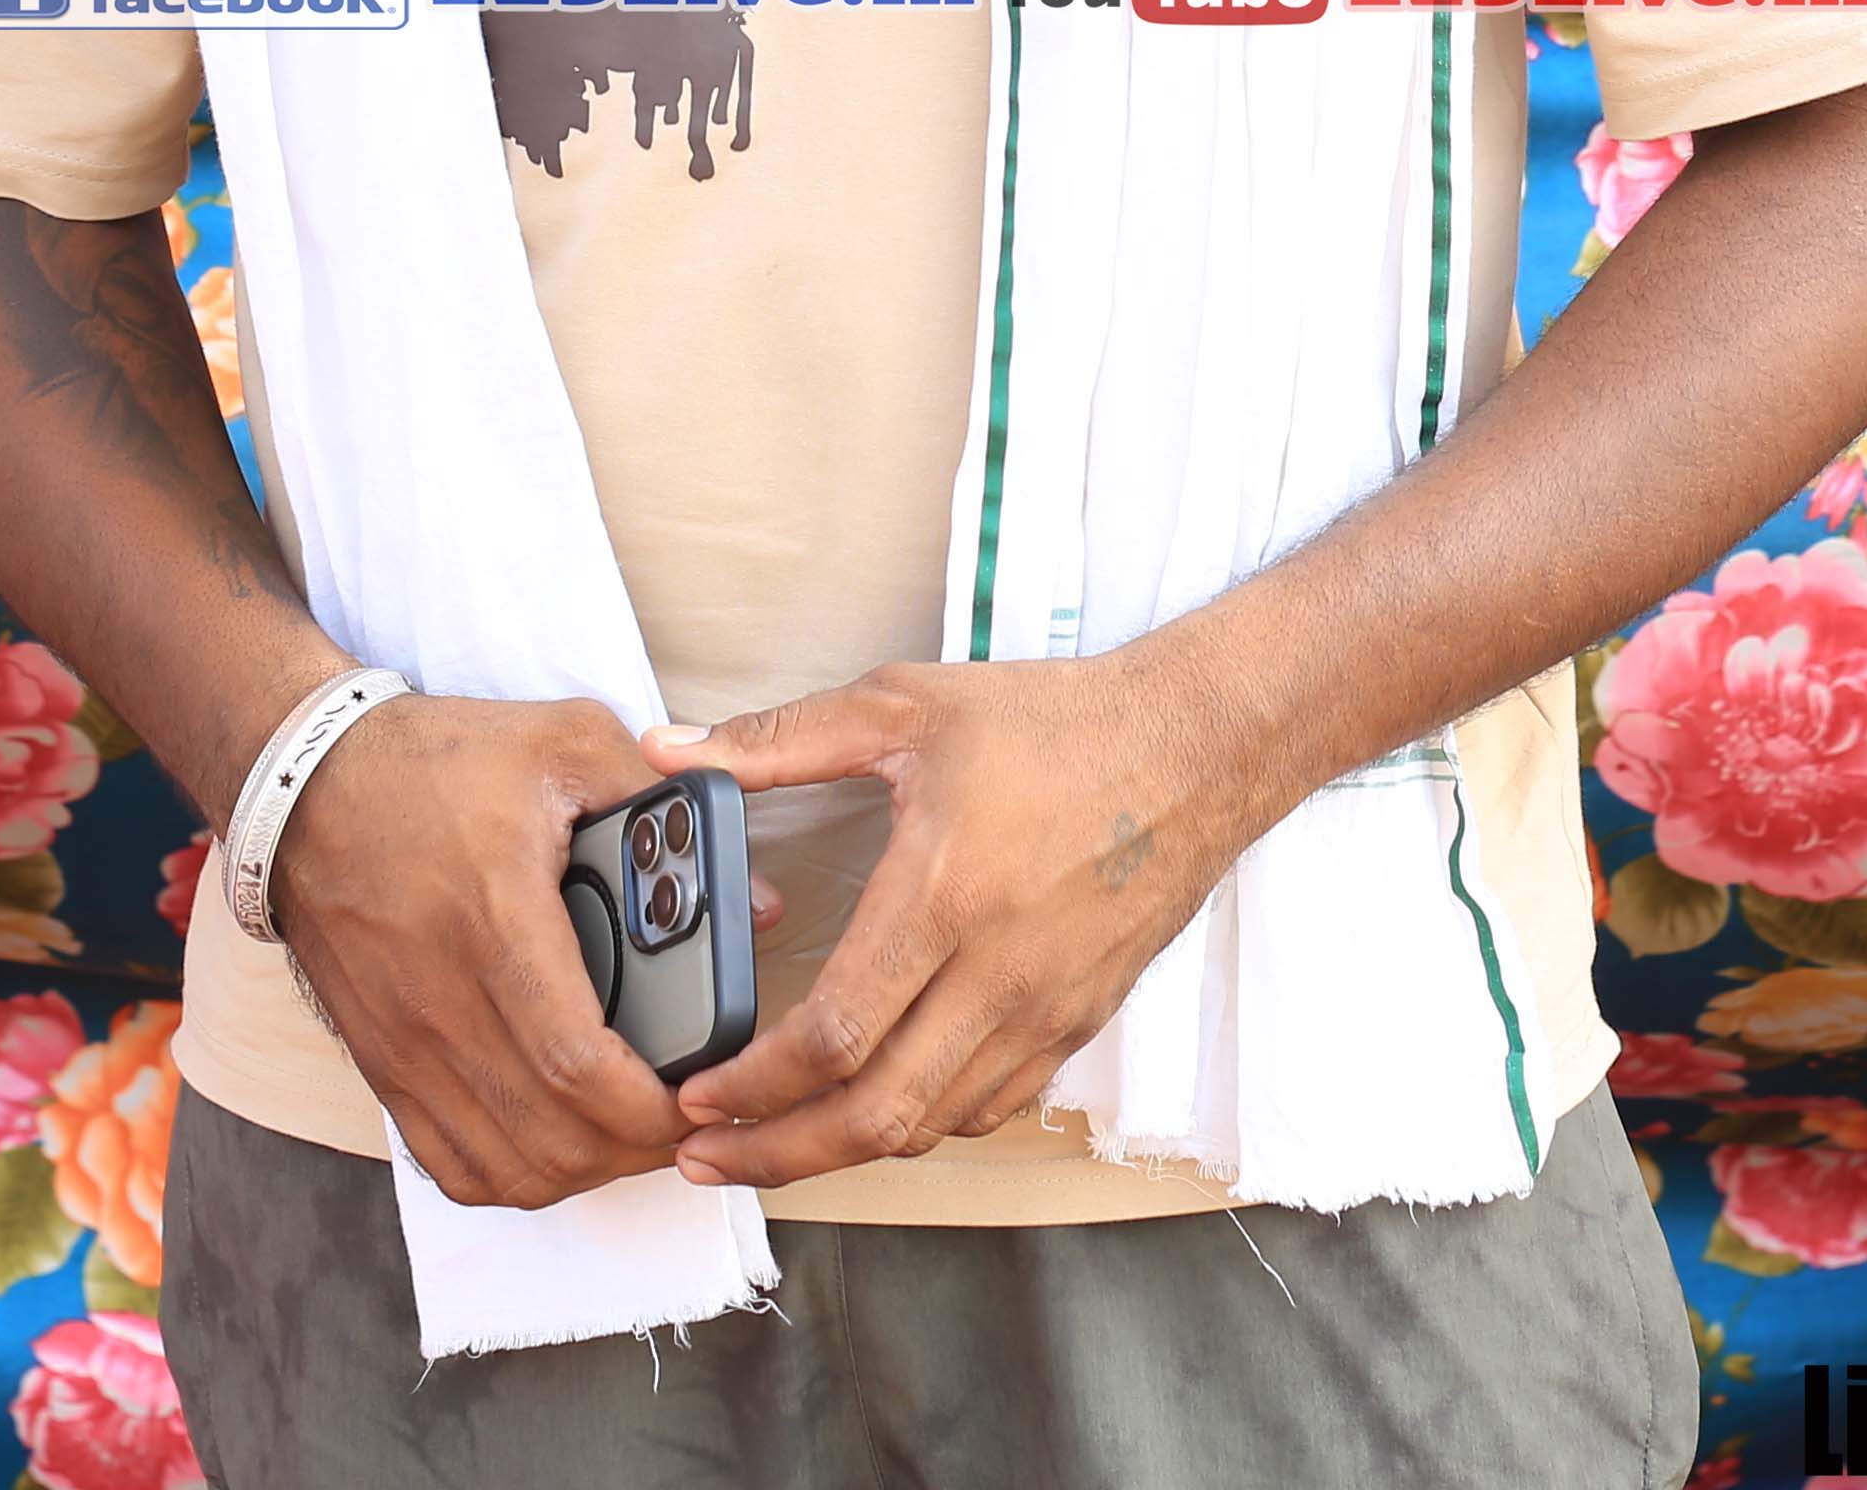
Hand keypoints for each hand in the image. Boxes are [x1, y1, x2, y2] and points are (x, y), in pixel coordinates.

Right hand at [260, 693, 696, 1211]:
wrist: (303, 783)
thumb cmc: (437, 758)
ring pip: (506, 1168)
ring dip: (584, 1169)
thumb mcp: (564, 740)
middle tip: (690, 1114)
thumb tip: (759, 901)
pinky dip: (515, 1176)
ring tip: (632, 1130)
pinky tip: (556, 1141)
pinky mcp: (381, 1065)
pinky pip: (451, 1166)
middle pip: (552, 1138)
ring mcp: (405, 1046)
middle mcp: (443, 1001)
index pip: (579, 1064)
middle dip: (638, 1148)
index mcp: (496, 922)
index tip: (707, 1096)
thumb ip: (666, 805)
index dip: (653, 1108)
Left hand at [651, 656, 1273, 1187]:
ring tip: (771, 1146)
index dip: (752, 1086)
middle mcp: (999, 971)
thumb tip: (669, 750)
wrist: (1197, 748)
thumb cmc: (1055, 723)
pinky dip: (920, 1126)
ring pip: (930, 1125)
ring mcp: (1045, 1008)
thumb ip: (777, 737)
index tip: (695, 1097)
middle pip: (876, 1114)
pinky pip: (987, 1107)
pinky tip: (873, 1110)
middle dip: (777, 1154)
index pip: (833, 1036)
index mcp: (945, 894)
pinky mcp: (1078, 1023)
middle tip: (705, 1160)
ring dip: (841, 1151)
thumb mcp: (905, 706)